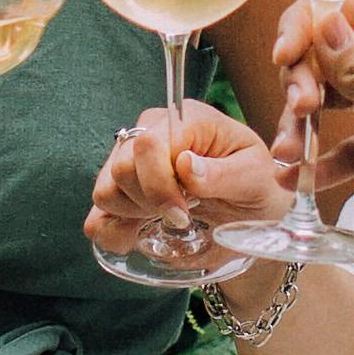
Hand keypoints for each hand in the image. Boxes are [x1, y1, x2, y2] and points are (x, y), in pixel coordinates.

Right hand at [89, 102, 295, 255]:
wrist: (253, 207)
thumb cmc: (257, 185)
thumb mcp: (255, 178)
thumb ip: (224, 172)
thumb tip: (184, 164)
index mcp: (185, 119)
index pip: (147, 146)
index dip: (160, 186)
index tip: (186, 212)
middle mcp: (151, 131)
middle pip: (121, 168)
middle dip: (151, 203)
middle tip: (184, 216)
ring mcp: (130, 160)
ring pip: (104, 192)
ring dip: (136, 216)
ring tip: (169, 219)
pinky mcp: (120, 191)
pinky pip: (96, 218)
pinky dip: (116, 234)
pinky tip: (143, 235)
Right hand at [284, 0, 353, 288]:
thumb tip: (320, 21)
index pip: (347, 10)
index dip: (309, 27)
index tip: (285, 60)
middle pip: (331, 51)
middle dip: (303, 79)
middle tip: (298, 113)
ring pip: (332, 97)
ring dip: (303, 123)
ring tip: (288, 157)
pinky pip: (345, 142)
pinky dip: (322, 159)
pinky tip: (298, 181)